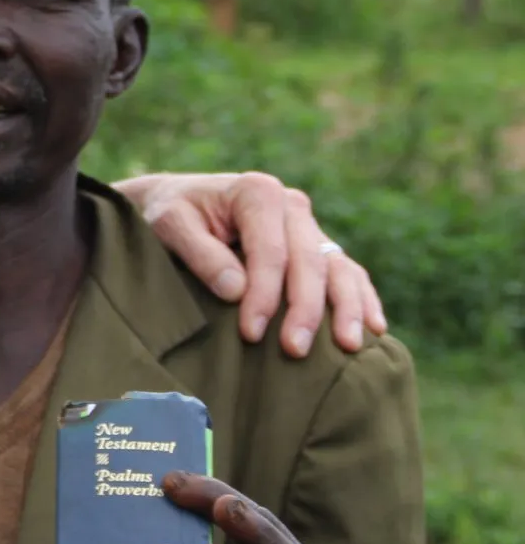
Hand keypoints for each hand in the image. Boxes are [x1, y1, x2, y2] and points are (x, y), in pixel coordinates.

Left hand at [111, 171, 386, 356]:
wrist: (176, 203)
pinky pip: (347, 271)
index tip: (251, 332)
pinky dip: (361, 298)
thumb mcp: (169, 225)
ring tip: (349, 346)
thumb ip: (201, 254)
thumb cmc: (168, 214)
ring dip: (346, 307)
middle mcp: (291, 205)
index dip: (264, 294)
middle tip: (294, 350)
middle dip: (305, 309)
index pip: (270, 251)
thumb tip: (236, 291)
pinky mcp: (315, 245)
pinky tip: (374, 328)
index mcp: (258, 192)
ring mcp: (308, 225)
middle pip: (309, 261)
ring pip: (338, 267)